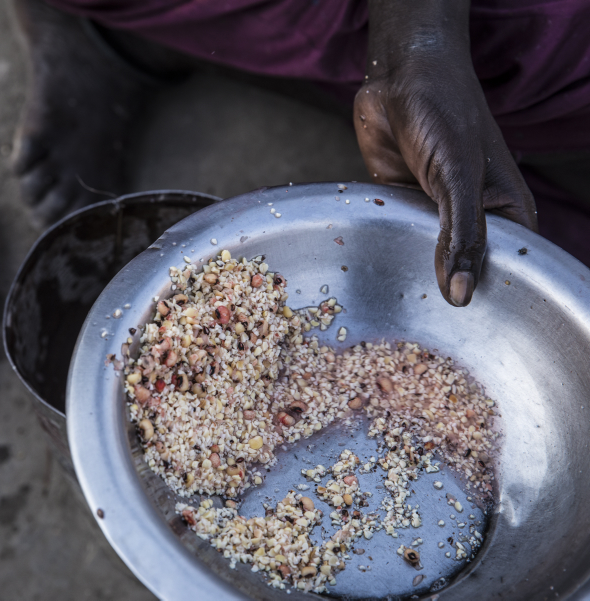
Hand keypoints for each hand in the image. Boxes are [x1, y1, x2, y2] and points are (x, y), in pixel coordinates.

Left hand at [355, 0, 536, 306]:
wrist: (399, 75)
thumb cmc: (446, 113)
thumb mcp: (459, 178)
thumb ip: (460, 237)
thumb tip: (460, 295)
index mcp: (507, 214)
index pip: (508, 269)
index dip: (492, 299)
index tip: (472, 337)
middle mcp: (472, 220)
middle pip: (463, 270)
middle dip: (444, 294)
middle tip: (426, 336)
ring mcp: (434, 215)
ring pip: (424, 258)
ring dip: (410, 276)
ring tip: (396, 315)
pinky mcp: (399, 207)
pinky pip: (393, 239)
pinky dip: (384, 252)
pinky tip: (372, 278)